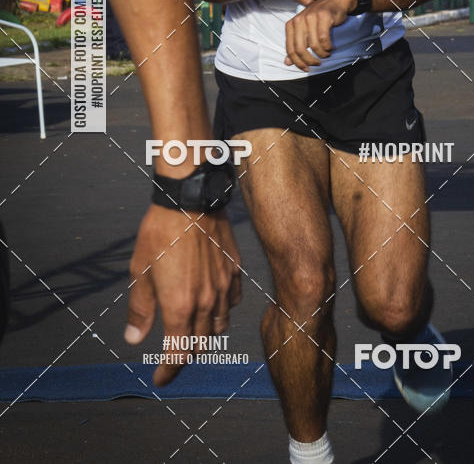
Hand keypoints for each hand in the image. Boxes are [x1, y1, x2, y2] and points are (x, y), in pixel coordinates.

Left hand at [125, 205, 241, 386]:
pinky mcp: (234, 270)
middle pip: (200, 344)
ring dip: (205, 335)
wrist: (190, 199)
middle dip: (185, 355)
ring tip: (192, 330)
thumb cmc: (160, 232)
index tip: (160, 379)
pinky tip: (213, 302)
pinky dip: (223, 310)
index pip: (178, 354)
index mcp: (180, 306)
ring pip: (220, 326)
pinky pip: (233, 302)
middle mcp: (206, 302)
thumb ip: (140, 309)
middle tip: (172, 355)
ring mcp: (224, 286)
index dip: (168, 372)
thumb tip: (135, 339)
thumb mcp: (140, 271)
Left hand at [284, 0, 356, 71]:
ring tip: (326, 54)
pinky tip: (330, 48)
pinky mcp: (323, 16)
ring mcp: (311, 17)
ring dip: (321, 54)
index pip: (291, 49)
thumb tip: (287, 62)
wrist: (336, 1)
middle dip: (309, 61)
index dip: (298, 62)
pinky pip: (324, 38)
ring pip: (313, 45)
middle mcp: (299, 19)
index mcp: (292, 24)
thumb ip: (296, 45)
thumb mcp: (305, 30)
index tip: (306, 68)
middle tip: (317, 64)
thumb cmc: (320, 17)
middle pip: (300, 49)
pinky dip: (327, 47)